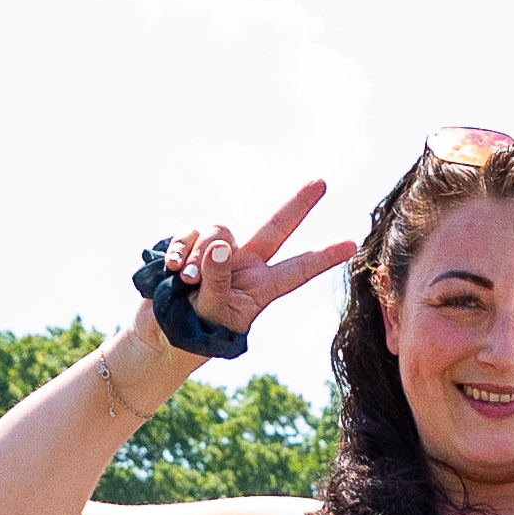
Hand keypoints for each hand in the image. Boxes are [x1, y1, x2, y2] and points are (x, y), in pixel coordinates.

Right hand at [155, 183, 350, 351]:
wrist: (161, 333)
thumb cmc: (193, 332)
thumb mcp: (211, 313)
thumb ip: (217, 281)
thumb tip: (219, 245)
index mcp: (260, 288)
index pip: (297, 271)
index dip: (322, 258)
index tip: (351, 245)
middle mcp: (245, 265)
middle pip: (275, 228)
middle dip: (298, 205)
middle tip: (321, 182)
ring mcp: (219, 252)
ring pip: (220, 232)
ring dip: (202, 254)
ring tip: (189, 281)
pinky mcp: (192, 245)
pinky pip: (190, 233)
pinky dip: (182, 249)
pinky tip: (174, 268)